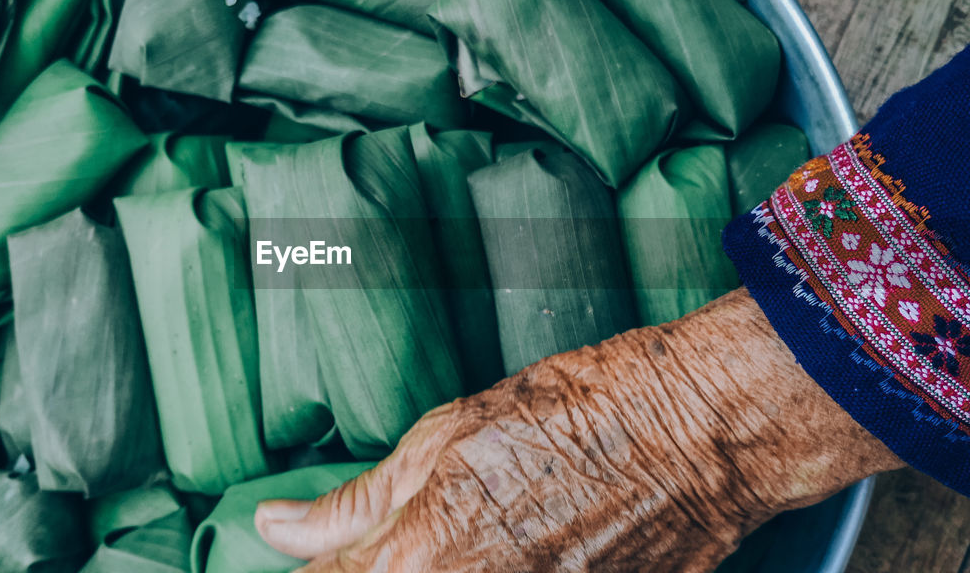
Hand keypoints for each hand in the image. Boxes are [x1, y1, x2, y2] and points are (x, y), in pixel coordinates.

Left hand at [255, 288, 902, 571]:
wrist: (696, 431)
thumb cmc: (573, 412)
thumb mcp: (445, 436)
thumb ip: (353, 503)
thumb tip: (273, 528)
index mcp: (411, 561)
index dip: (319, 568)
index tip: (326, 556)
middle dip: (367, 568)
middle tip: (434, 526)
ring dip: (435, 566)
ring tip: (483, 529)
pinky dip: (485, 572)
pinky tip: (511, 545)